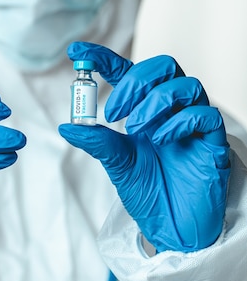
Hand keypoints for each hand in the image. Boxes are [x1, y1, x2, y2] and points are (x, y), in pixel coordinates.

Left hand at [59, 42, 229, 252]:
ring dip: (156, 102)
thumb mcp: (118, 164)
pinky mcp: (213, 142)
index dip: (103, 58)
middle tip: (114, 112)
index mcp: (145, 109)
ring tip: (136, 128)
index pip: (126, 71)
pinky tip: (161, 139)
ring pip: (186, 85)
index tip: (77, 52)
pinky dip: (180, 121)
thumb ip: (98, 142)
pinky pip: (206, 115)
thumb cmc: (150, 192)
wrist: (173, 228)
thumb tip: (67, 127)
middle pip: (163, 67)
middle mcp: (171, 110)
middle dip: (135, 81)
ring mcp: (193, 124)